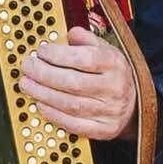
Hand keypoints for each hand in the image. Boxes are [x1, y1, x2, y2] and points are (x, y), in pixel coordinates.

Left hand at [19, 26, 138, 140]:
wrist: (136, 104)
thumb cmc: (113, 74)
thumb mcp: (106, 50)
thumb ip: (87, 40)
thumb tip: (70, 34)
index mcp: (115, 64)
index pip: (85, 59)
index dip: (59, 55)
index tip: (41, 51)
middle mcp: (114, 88)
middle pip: (74, 82)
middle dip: (44, 74)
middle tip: (27, 67)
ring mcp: (110, 111)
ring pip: (71, 104)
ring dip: (43, 94)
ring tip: (27, 84)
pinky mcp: (104, 130)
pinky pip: (74, 124)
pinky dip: (54, 115)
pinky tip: (40, 104)